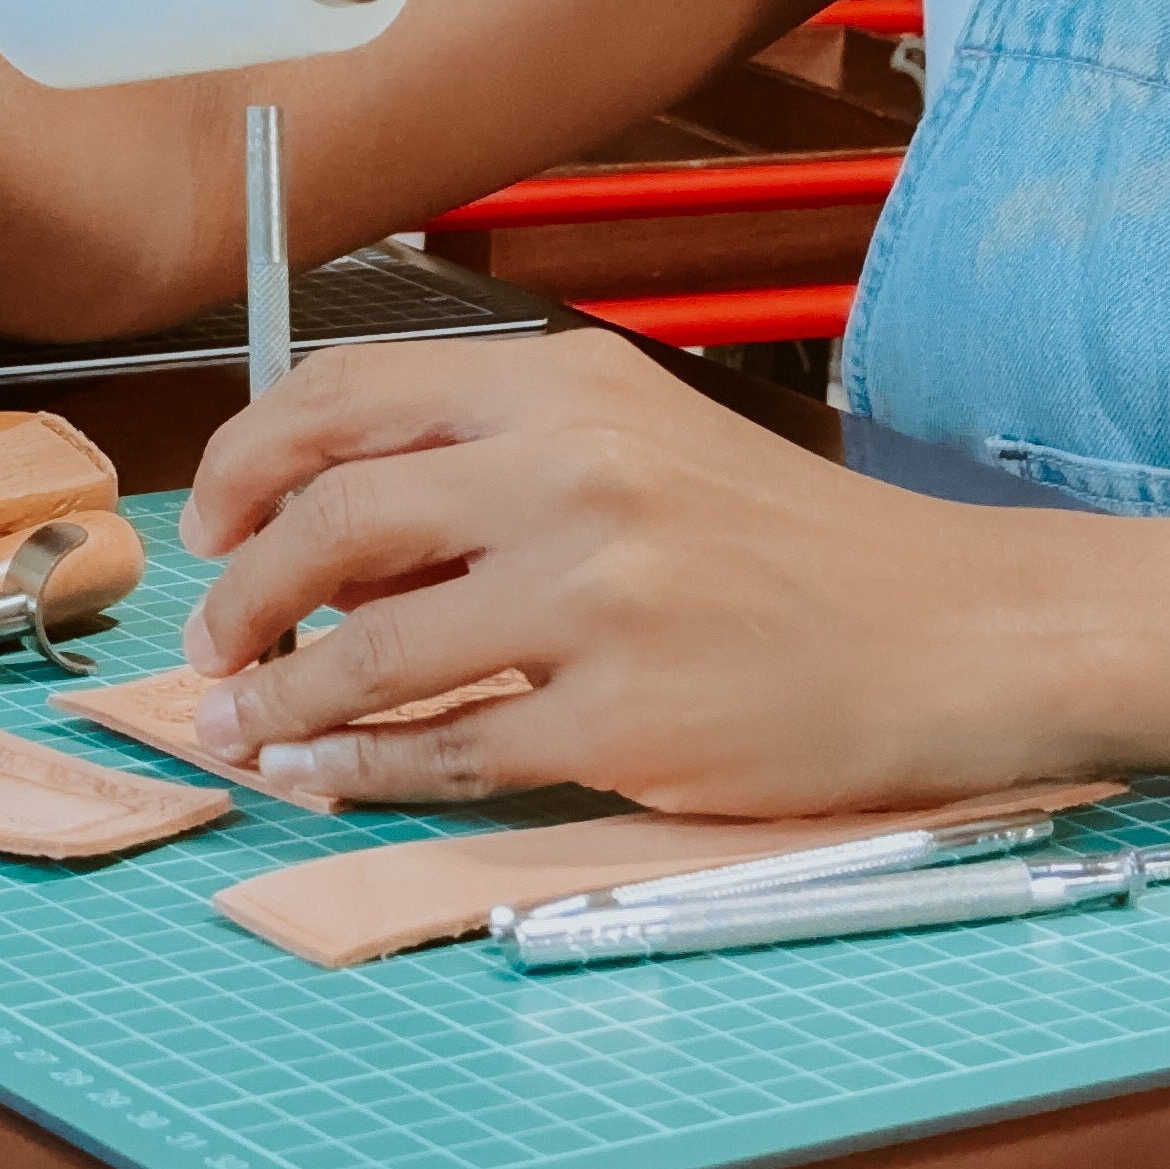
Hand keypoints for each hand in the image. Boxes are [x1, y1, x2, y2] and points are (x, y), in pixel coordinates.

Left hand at [175, 329, 1104, 814]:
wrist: (956, 634)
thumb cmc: (800, 551)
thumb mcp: (649, 449)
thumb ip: (500, 469)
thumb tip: (327, 544)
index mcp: (569, 387)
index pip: (343, 397)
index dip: (246, 463)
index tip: (212, 524)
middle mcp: (574, 471)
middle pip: (329, 522)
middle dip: (241, 594)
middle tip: (216, 644)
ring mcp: (598, 595)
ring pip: (371, 651)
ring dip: (279, 702)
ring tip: (242, 731)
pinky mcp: (624, 714)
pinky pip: (446, 752)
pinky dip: (359, 773)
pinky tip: (323, 782)